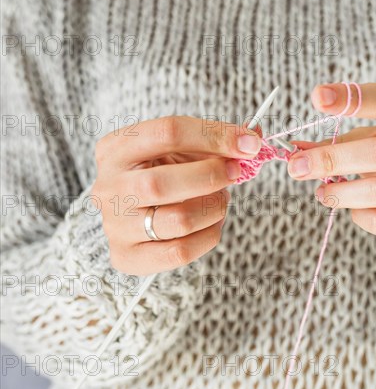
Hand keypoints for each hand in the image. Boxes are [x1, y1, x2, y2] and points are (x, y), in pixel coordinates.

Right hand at [91, 117, 261, 274]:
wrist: (136, 209)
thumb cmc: (164, 171)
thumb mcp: (184, 147)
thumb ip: (217, 139)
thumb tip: (254, 140)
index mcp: (117, 148)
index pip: (168, 132)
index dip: (214, 135)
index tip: (248, 143)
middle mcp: (108, 187)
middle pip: (162, 183)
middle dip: (211, 176)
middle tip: (235, 172)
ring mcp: (114, 225)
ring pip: (177, 220)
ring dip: (214, 207)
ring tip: (220, 199)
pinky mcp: (127, 256)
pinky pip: (180, 252)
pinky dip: (209, 235)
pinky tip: (212, 222)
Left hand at [287, 83, 375, 241]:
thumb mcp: (371, 137)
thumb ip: (335, 140)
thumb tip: (293, 149)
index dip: (353, 99)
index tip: (317, 97)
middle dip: (333, 159)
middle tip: (297, 166)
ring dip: (341, 192)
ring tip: (321, 192)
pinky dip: (360, 215)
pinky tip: (353, 208)